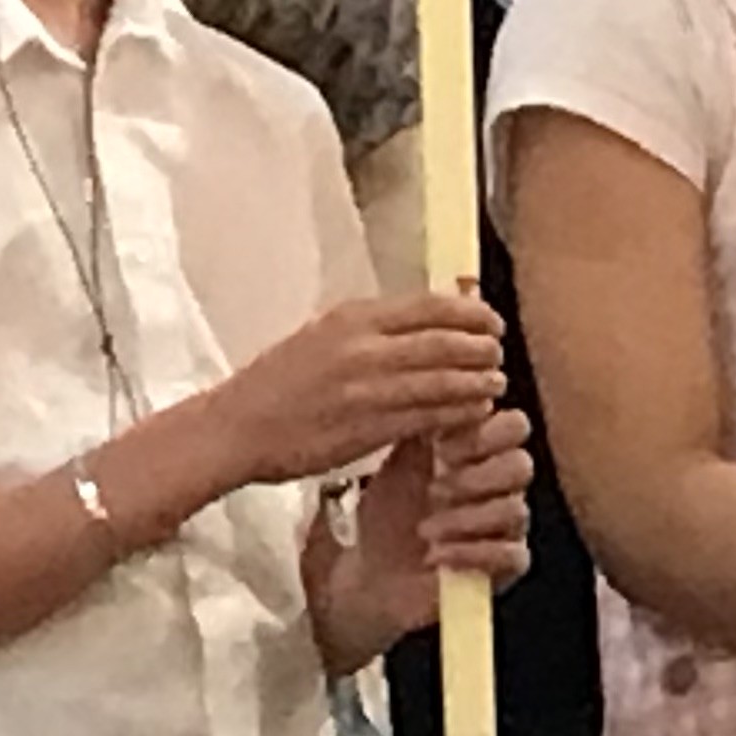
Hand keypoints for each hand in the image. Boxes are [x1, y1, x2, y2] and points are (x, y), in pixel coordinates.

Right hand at [226, 292, 507, 484]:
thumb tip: (431, 315)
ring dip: (478, 383)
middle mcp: (363, 348)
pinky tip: (472, 413)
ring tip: (495, 384)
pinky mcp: (368, 429)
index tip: (491, 320)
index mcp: (353, 318)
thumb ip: (375, 327)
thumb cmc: (281, 382)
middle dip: (482, 348)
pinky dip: (457, 413)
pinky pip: (428, 417)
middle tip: (498, 353)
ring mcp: (367, 390)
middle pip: (445, 341)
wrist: (237, 427)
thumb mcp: (325, 335)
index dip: (471, 312)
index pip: (430, 306)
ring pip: (443, 381)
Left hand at [316, 407, 535, 657]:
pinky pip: (514, 556)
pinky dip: (473, 554)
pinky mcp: (503, 568)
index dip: (484, 433)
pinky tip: (438, 554)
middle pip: (522, 465)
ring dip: (466, 518)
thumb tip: (437, 388)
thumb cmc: (388, 512)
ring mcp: (506, 527)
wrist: (369, 571)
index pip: (513, 426)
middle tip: (436, 489)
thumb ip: (425, 425)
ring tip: (427, 529)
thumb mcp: (399, 460)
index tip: (443, 446)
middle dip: (477, 475)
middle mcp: (500, 486)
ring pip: (516, 510)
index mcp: (481, 452)